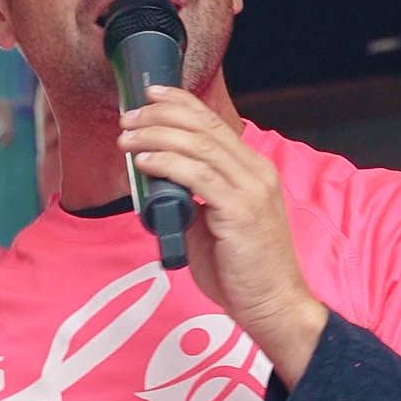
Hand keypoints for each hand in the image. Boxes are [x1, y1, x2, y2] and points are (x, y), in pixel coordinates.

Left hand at [119, 86, 326, 378]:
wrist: (273, 304)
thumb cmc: (242, 270)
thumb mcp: (214, 224)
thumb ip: (192, 199)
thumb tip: (158, 185)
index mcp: (253, 171)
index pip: (214, 124)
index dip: (181, 103)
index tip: (151, 95)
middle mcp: (256, 172)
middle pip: (203, 128)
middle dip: (161, 116)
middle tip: (129, 117)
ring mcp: (251, 190)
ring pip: (198, 146)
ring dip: (156, 137)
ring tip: (128, 138)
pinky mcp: (240, 211)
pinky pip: (198, 176)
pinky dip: (167, 164)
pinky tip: (145, 162)